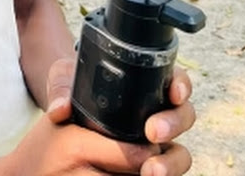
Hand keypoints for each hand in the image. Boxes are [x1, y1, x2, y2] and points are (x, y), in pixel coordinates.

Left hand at [38, 60, 194, 175]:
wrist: (68, 118)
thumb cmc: (74, 87)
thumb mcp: (65, 78)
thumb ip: (62, 87)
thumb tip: (60, 110)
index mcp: (146, 83)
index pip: (174, 80)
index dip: (181, 85)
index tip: (174, 93)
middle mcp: (158, 112)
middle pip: (183, 116)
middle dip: (173, 123)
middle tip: (153, 131)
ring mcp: (158, 143)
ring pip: (180, 151)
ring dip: (171, 162)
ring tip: (151, 170)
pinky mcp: (151, 165)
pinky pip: (165, 172)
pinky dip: (162, 175)